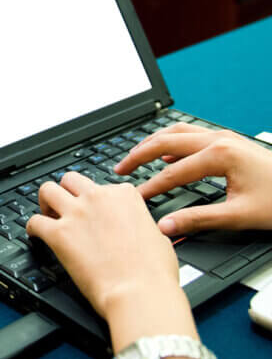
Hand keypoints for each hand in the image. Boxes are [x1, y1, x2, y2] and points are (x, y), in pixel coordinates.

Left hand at [26, 172, 179, 321]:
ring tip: (47, 215)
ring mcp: (77, 213)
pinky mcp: (59, 233)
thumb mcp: (157, 235)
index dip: (97, 201)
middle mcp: (98, 198)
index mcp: (124, 196)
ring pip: (47, 190)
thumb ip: (138, 222)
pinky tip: (35, 235)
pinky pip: (34, 221)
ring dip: (45, 202)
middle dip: (66, 192)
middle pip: (71, 180)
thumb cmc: (154, 272)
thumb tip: (133, 228)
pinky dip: (31, 228)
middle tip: (65, 207)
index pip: (103, 186)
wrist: (141, 292)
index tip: (95, 212)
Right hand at [115, 123, 271, 234]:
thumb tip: (166, 227)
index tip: (135, 199)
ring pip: (176, 132)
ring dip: (152, 144)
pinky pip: (190, 134)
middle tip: (119, 169)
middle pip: (166, 142)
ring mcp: (224, 137)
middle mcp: (219, 140)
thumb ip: (198, 220)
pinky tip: (164, 153)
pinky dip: (170, 141)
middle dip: (139, 155)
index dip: (150, 187)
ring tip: (134, 157)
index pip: (172, 172)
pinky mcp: (228, 141)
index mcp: (220, 155)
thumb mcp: (239, 216)